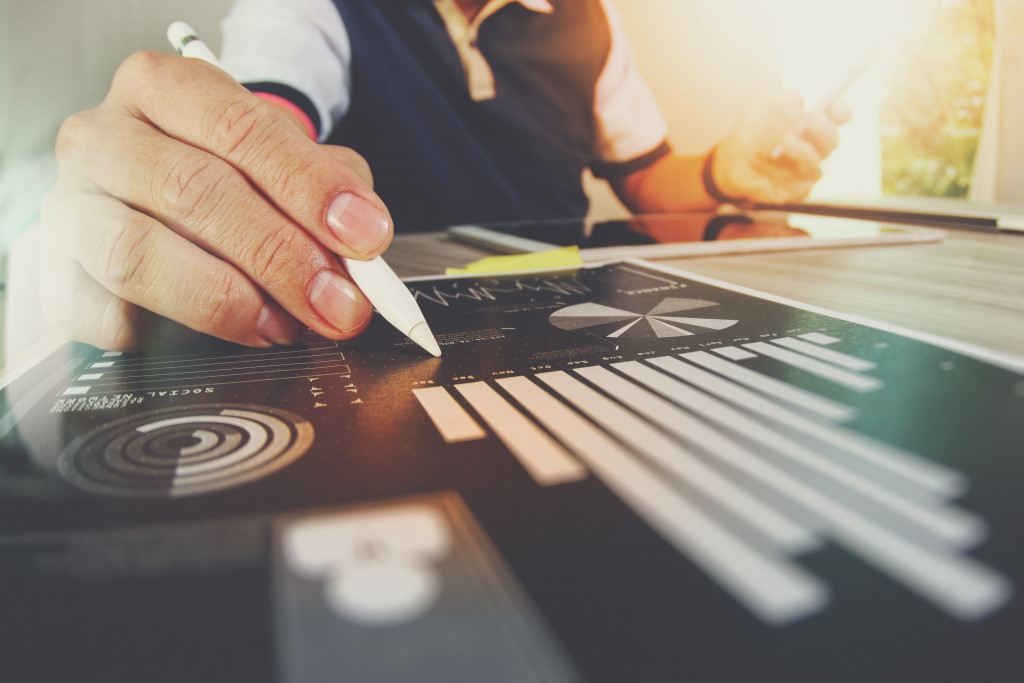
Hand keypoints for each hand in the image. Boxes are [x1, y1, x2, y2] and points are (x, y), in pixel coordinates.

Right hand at [40, 51, 389, 350]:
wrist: (160, 195)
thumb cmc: (229, 173)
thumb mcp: (288, 161)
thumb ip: (330, 190)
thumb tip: (360, 243)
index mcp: (164, 90)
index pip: (238, 129)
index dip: (308, 187)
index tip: (364, 237)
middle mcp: (104, 139)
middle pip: (193, 192)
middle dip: (281, 257)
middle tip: (337, 303)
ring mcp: (70, 207)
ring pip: (138, 255)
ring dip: (226, 300)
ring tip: (282, 324)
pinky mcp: (56, 277)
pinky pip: (106, 315)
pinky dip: (169, 335)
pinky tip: (220, 334)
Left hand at [712, 91, 850, 204]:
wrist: (731, 158)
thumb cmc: (752, 130)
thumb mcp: (761, 103)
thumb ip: (781, 98)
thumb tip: (799, 107)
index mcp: (814, 125)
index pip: (840, 117)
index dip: (841, 110)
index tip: (832, 102)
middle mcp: (815, 149)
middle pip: (832, 142)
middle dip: (824, 130)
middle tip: (811, 120)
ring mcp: (806, 171)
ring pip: (815, 165)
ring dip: (802, 151)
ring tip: (785, 140)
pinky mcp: (795, 191)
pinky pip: (793, 183)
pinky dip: (772, 169)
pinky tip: (754, 158)